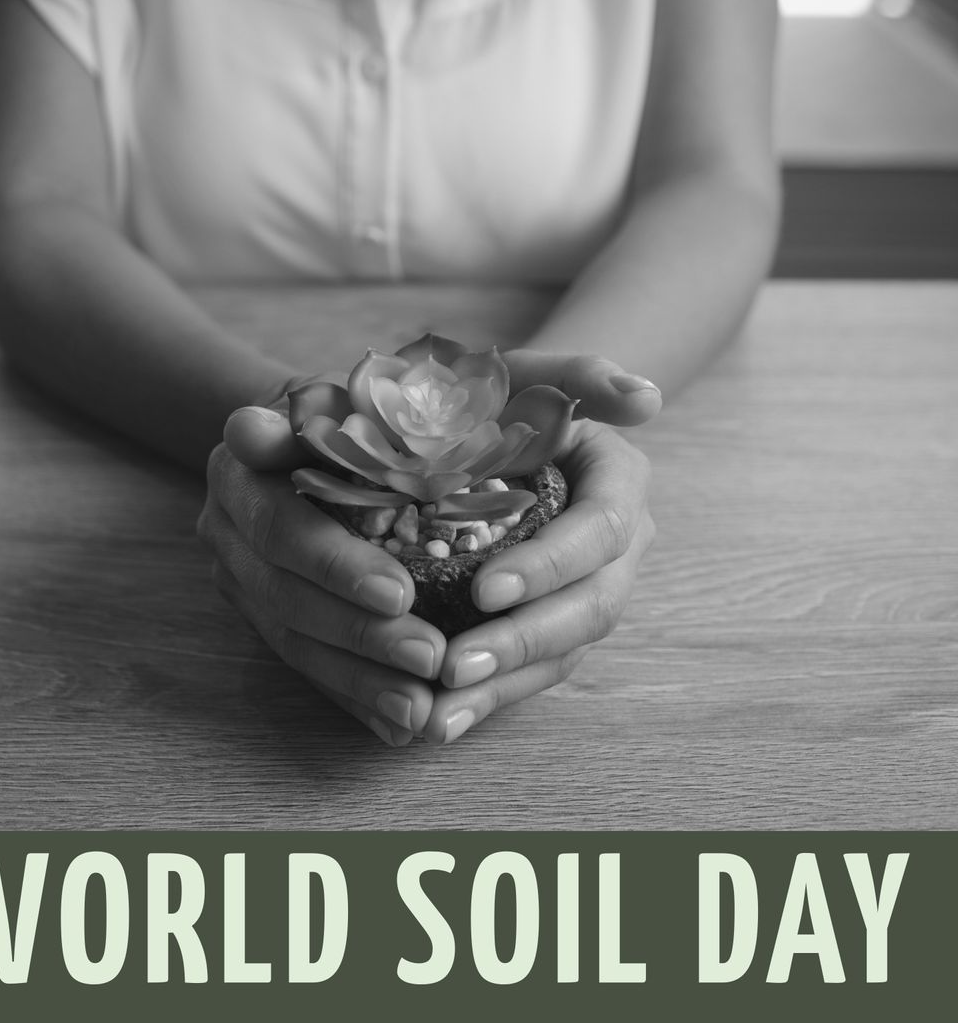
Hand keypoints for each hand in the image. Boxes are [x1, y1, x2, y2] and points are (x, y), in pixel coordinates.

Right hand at [198, 389, 443, 747]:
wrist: (296, 439)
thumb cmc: (333, 411)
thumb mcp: (327, 395)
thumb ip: (304, 411)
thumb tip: (252, 430)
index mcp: (238, 477)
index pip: (281, 527)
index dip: (336, 566)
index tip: (400, 594)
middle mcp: (227, 537)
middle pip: (288, 599)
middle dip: (360, 637)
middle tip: (431, 660)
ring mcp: (241, 584)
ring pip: (295, 644)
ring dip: (360, 681)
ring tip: (421, 710)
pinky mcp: (265, 619)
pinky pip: (306, 668)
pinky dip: (353, 700)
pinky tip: (398, 726)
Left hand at [422, 350, 660, 744]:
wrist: (500, 428)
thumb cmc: (509, 397)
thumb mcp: (533, 372)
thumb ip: (584, 373)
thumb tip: (648, 398)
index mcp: (619, 484)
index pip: (600, 532)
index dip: (550, 566)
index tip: (486, 590)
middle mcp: (617, 546)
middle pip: (592, 606)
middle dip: (526, 640)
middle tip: (457, 666)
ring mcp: (589, 588)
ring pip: (566, 650)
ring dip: (507, 685)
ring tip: (443, 713)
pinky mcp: (556, 622)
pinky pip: (537, 667)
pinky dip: (493, 695)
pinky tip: (443, 720)